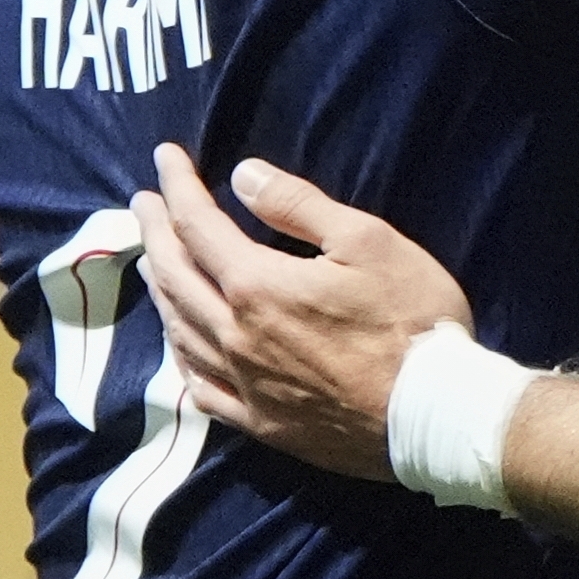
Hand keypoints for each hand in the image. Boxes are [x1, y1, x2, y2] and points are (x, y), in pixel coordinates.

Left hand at [128, 143, 470, 483]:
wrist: (435, 414)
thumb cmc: (413, 319)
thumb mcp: (370, 243)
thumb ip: (300, 207)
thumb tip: (243, 176)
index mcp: (257, 285)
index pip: (198, 226)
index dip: (177, 187)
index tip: (166, 157)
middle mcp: (234, 334)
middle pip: (175, 276)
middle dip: (154, 232)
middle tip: (143, 202)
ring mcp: (243, 382)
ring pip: (178, 330)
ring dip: (160, 289)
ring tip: (153, 264)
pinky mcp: (260, 421)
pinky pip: (200, 388)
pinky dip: (180, 358)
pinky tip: (180, 347)